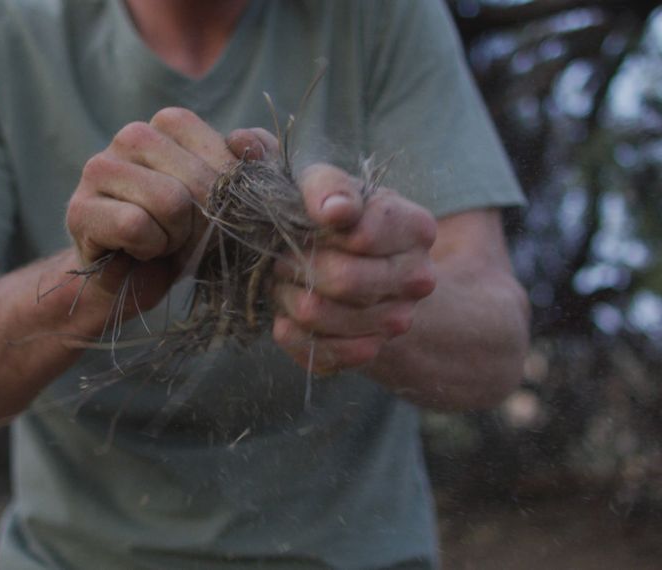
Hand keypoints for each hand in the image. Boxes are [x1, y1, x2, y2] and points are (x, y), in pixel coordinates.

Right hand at [65, 107, 272, 308]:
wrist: (138, 279)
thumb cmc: (186, 234)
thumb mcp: (229, 198)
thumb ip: (252, 162)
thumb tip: (244, 141)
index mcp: (169, 125)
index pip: (216, 148)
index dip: (224, 194)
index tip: (212, 213)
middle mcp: (131, 136)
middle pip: (196, 180)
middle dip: (203, 222)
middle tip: (186, 236)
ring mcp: (99, 168)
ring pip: (167, 200)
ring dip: (175, 236)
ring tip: (162, 241)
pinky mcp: (80, 208)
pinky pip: (134, 225)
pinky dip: (148, 248)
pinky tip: (140, 250)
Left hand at [271, 164, 438, 373]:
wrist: (352, 272)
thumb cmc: (331, 220)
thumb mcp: (321, 184)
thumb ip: (284, 162)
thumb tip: (244, 143)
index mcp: (416, 227)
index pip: (362, 231)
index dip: (319, 226)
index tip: (305, 220)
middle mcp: (417, 277)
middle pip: (343, 279)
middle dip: (296, 265)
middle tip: (280, 255)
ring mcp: (396, 320)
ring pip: (322, 316)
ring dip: (287, 298)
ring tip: (281, 281)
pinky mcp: (369, 352)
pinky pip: (319, 353)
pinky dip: (291, 334)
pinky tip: (284, 317)